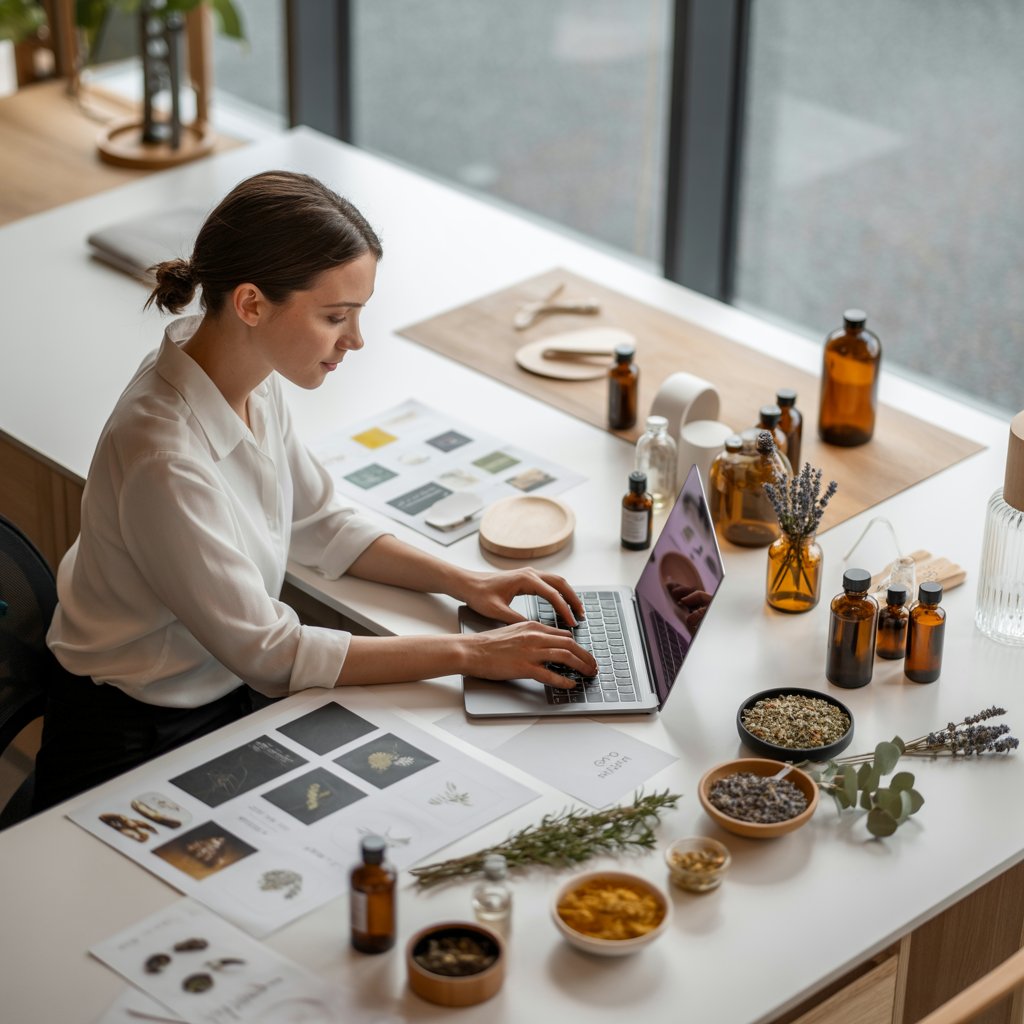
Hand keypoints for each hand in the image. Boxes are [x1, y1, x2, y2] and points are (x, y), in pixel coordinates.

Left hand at [456, 567, 585, 626]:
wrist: (467, 583)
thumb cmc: (479, 595)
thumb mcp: (497, 611)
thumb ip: (516, 619)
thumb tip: (535, 629)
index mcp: (525, 579)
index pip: (552, 595)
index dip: (564, 610)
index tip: (572, 623)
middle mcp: (530, 573)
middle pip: (561, 584)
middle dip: (573, 599)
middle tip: (582, 615)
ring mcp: (529, 573)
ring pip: (557, 581)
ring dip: (568, 594)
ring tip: (576, 610)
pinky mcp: (526, 577)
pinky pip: (549, 583)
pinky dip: (559, 592)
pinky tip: (561, 604)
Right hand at [461, 620, 597, 688]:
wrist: (472, 650)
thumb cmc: (489, 643)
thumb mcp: (515, 631)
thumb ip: (532, 636)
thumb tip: (547, 644)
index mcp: (533, 627)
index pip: (564, 635)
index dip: (578, 647)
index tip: (585, 655)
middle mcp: (535, 637)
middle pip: (570, 644)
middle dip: (586, 656)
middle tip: (593, 666)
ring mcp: (530, 652)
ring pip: (565, 656)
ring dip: (581, 666)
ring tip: (589, 674)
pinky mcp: (524, 667)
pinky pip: (550, 674)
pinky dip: (563, 680)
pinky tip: (570, 684)